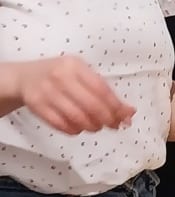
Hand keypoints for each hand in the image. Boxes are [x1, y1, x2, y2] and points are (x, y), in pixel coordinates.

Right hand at [15, 56, 134, 134]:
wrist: (24, 77)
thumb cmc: (60, 76)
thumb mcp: (81, 74)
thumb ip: (104, 91)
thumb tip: (129, 112)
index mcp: (75, 66)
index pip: (102, 90)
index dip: (117, 107)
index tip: (126, 117)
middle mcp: (60, 77)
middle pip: (92, 106)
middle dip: (107, 120)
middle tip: (113, 125)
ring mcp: (47, 92)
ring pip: (78, 118)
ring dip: (93, 127)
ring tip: (96, 126)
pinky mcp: (37, 106)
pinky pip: (63, 125)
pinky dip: (76, 130)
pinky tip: (79, 127)